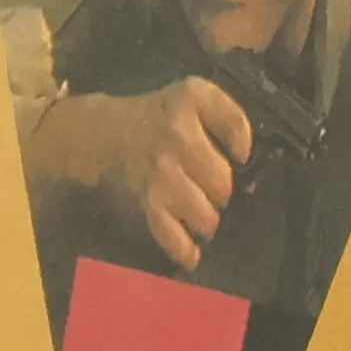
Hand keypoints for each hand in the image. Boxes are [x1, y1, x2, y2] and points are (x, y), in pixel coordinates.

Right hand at [97, 77, 254, 271]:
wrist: (104, 136)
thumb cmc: (157, 119)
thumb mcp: (191, 95)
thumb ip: (226, 115)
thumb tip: (246, 156)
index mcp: (190, 102)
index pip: (234, 125)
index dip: (242, 147)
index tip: (240, 158)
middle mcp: (178, 136)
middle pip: (224, 182)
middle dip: (223, 193)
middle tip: (215, 193)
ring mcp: (162, 173)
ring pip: (207, 215)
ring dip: (208, 221)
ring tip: (204, 218)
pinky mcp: (147, 202)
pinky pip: (174, 236)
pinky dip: (186, 250)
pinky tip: (192, 255)